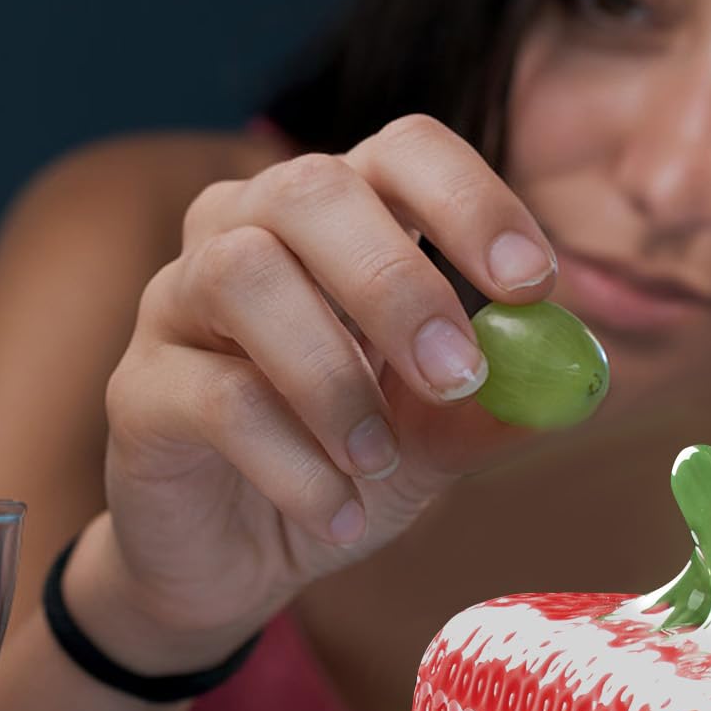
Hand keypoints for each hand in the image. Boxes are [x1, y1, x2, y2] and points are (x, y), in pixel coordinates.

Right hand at [85, 114, 561, 665]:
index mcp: (338, 220)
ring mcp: (177, 301)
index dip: (468, 199)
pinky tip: (336, 515)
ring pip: (241, 275)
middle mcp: (245, 231)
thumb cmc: (341, 465)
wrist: (236, 559)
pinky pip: (210, 395)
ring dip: (331, 374)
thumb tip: (574, 378)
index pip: (399, 152)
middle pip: (309, 190)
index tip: (533, 282)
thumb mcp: (434, 440)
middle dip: (396, 282)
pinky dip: (289, 460)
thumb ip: (493, 405)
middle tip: (458, 377)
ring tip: (379, 461)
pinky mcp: (137, 387)